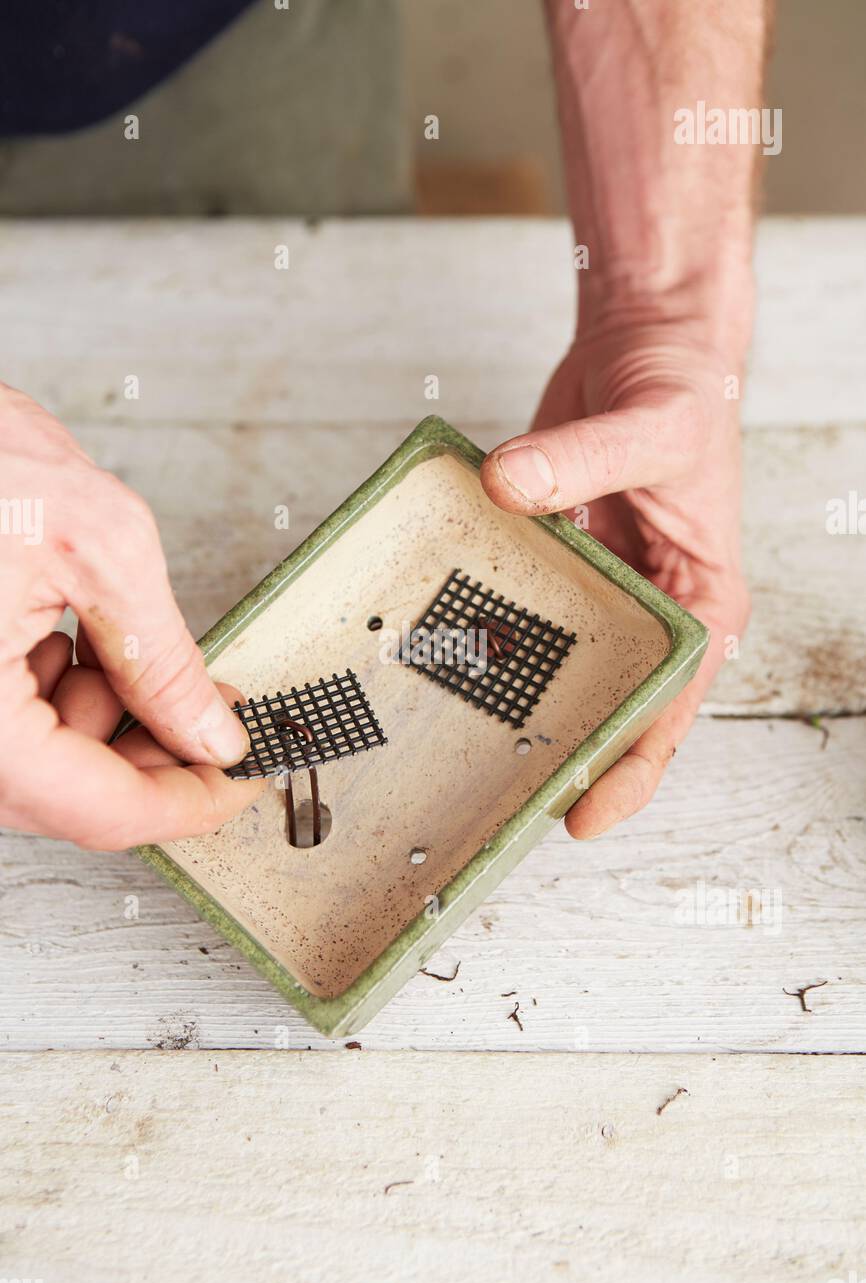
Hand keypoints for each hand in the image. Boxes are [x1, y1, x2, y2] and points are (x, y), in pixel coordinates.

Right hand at [0, 384, 260, 849]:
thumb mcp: (100, 546)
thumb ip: (164, 658)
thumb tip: (210, 733)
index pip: (99, 808)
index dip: (189, 803)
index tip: (241, 783)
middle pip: (70, 797)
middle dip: (151, 753)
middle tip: (207, 711)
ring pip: (43, 765)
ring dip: (103, 717)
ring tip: (118, 639)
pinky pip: (11, 726)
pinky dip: (58, 694)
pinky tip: (70, 634)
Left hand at [480, 320, 749, 838]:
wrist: (647, 336)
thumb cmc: (682, 385)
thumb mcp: (654, 425)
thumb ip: (583, 460)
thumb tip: (510, 488)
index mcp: (699, 601)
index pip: (670, 707)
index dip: (630, 769)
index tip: (583, 814)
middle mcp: (648, 606)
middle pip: (609, 701)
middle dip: (564, 753)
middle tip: (501, 803)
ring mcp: (596, 586)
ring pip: (556, 661)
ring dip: (515, 700)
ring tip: (457, 752)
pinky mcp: (551, 557)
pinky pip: (516, 603)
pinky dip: (483, 624)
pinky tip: (435, 654)